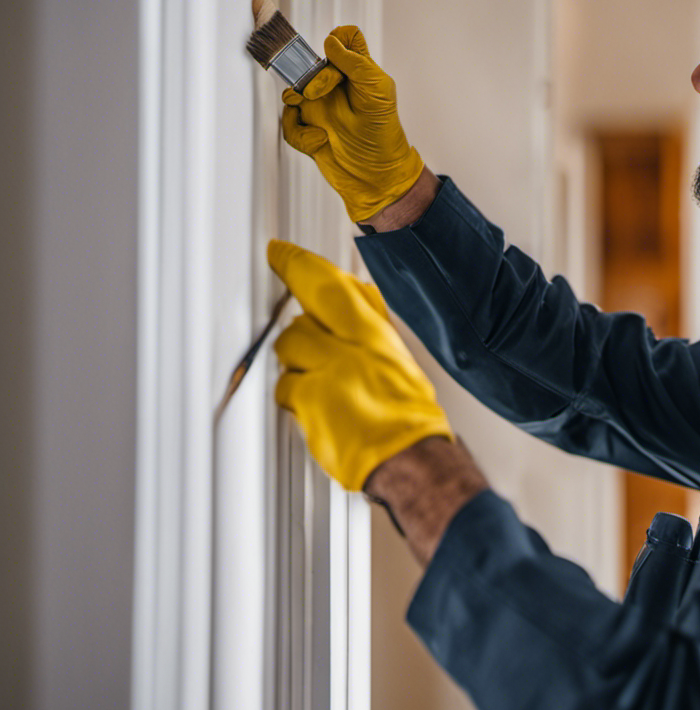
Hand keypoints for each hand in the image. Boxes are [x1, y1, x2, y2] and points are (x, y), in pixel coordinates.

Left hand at [268, 239, 453, 490]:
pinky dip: (295, 398)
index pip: (331, 285)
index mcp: (376, 334)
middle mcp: (352, 348)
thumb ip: (371, 326)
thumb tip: (354, 297)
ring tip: (323, 387)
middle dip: (303, 337)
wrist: (411, 456)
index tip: (279, 253)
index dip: (299, 265)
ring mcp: (330, 374)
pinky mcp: (311, 401)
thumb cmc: (408, 414)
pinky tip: (317, 410)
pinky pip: (284, 387)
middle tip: (315, 355)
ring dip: (298, 366)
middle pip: (302, 320)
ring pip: (289, 349)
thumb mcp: (397, 358)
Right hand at [280, 26, 423, 222]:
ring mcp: (321, 109)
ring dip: (299, 104)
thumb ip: (356, 63)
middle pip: (309, 65)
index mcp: (357, 74)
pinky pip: (289, 124)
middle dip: (311, 77)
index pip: (342, 42)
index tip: (333, 55)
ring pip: (293, 94)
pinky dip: (301, 133)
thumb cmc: (383, 136)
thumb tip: (332, 41)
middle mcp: (336, 89)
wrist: (377, 178)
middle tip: (319, 91)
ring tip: (315, 115)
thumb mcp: (377, 92)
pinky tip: (321, 140)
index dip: (335, 43)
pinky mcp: (308, 131)